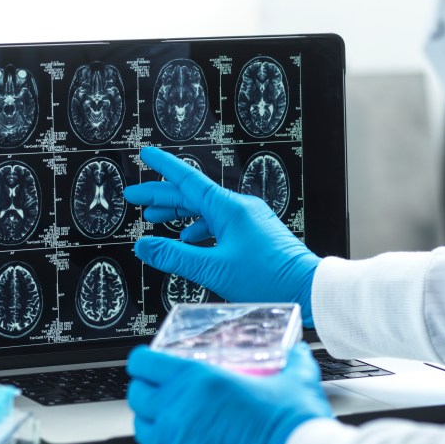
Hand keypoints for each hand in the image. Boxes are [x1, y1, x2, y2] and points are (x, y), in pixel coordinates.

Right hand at [125, 146, 320, 325]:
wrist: (308, 289)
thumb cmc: (269, 278)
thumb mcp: (213, 269)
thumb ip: (175, 256)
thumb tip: (145, 246)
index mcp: (229, 208)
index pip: (188, 180)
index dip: (164, 167)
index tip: (147, 154)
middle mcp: (240, 208)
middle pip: (193, 195)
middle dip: (162, 195)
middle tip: (136, 197)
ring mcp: (249, 220)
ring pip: (206, 209)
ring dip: (179, 212)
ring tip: (156, 217)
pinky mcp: (255, 233)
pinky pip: (220, 222)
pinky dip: (199, 227)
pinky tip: (189, 238)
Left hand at [127, 343, 332, 443]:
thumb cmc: (295, 428)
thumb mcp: (296, 381)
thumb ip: (292, 362)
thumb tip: (297, 354)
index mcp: (199, 381)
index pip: (145, 363)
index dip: (142, 360)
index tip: (147, 362)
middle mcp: (179, 411)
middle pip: (137, 395)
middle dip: (143, 389)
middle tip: (157, 389)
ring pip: (141, 428)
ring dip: (149, 420)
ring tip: (164, 419)